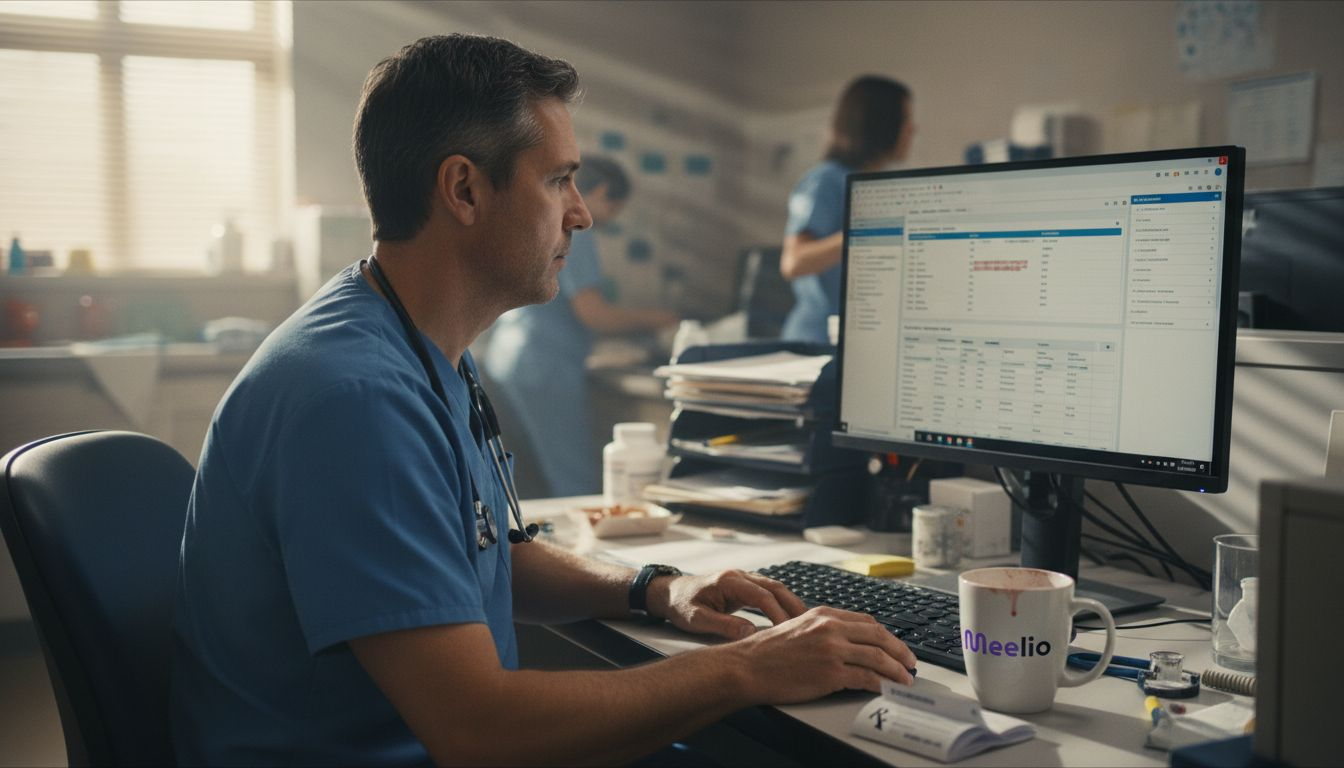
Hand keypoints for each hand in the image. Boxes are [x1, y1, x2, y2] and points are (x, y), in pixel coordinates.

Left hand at [650, 569, 805, 639]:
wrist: (669, 593)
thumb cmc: (681, 606)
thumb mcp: (697, 620)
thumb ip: (722, 626)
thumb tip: (750, 633)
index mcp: (729, 581)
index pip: (762, 596)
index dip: (778, 614)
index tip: (789, 631)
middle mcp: (740, 576)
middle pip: (776, 588)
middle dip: (793, 607)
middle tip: (809, 628)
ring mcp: (744, 579)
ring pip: (776, 589)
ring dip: (791, 605)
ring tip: (806, 626)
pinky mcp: (745, 587)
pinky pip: (770, 593)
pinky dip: (783, 605)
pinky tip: (792, 620)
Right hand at [732, 607, 917, 703]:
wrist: (748, 666)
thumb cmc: (767, 652)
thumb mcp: (797, 627)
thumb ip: (822, 630)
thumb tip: (846, 642)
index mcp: (824, 614)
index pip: (866, 622)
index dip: (886, 636)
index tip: (894, 646)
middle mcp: (831, 628)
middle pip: (879, 636)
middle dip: (900, 651)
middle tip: (910, 662)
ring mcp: (832, 650)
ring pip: (878, 657)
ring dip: (897, 670)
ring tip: (905, 679)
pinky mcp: (831, 673)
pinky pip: (866, 678)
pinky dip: (882, 684)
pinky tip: (886, 688)